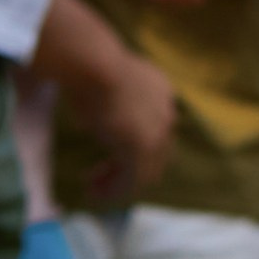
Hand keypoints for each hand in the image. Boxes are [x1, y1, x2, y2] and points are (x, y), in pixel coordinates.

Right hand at [65, 45, 177, 202]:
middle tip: (97, 176)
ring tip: (93, 190)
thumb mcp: (109, 83)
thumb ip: (112, 101)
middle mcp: (166, 115)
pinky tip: (93, 191)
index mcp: (162, 94)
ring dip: (118, 185)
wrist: (97, 66)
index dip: (130, 146)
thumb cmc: (92, 69)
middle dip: (126, 169)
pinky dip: (114, 190)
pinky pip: (130, 179)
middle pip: (154, 155)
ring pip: (142, 172)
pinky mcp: (141, 147)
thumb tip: (93, 118)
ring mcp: (156, 133)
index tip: (107, 154)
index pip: (156, 132)